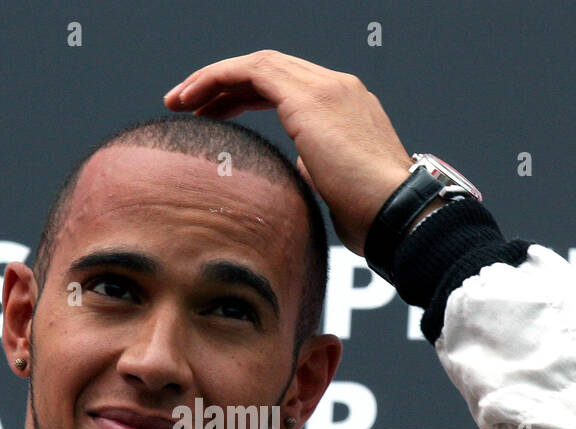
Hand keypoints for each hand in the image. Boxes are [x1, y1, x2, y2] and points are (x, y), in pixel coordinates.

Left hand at [163, 49, 412, 256]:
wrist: (396, 215)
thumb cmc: (371, 216)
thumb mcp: (333, 188)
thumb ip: (313, 170)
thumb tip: (294, 172)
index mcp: (345, 106)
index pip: (285, 87)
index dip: (244, 97)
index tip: (213, 116)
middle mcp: (337, 88)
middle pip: (268, 70)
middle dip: (222, 85)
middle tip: (186, 106)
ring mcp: (326, 88)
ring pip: (256, 65)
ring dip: (212, 80)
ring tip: (179, 102)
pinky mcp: (310, 98)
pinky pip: (252, 72)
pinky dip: (218, 80)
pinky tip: (193, 101)